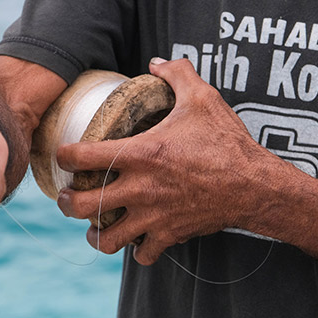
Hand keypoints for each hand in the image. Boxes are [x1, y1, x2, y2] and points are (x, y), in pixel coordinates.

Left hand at [56, 57, 268, 263]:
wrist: (254, 185)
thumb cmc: (225, 141)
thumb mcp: (202, 98)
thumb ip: (177, 74)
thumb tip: (157, 62)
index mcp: (141, 153)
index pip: (83, 156)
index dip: (65, 154)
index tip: (63, 153)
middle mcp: (140, 189)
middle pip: (83, 206)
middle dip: (68, 202)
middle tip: (68, 195)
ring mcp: (153, 216)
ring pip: (106, 239)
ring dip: (96, 233)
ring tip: (94, 225)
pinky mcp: (170, 235)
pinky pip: (141, 255)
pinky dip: (135, 250)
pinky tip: (136, 239)